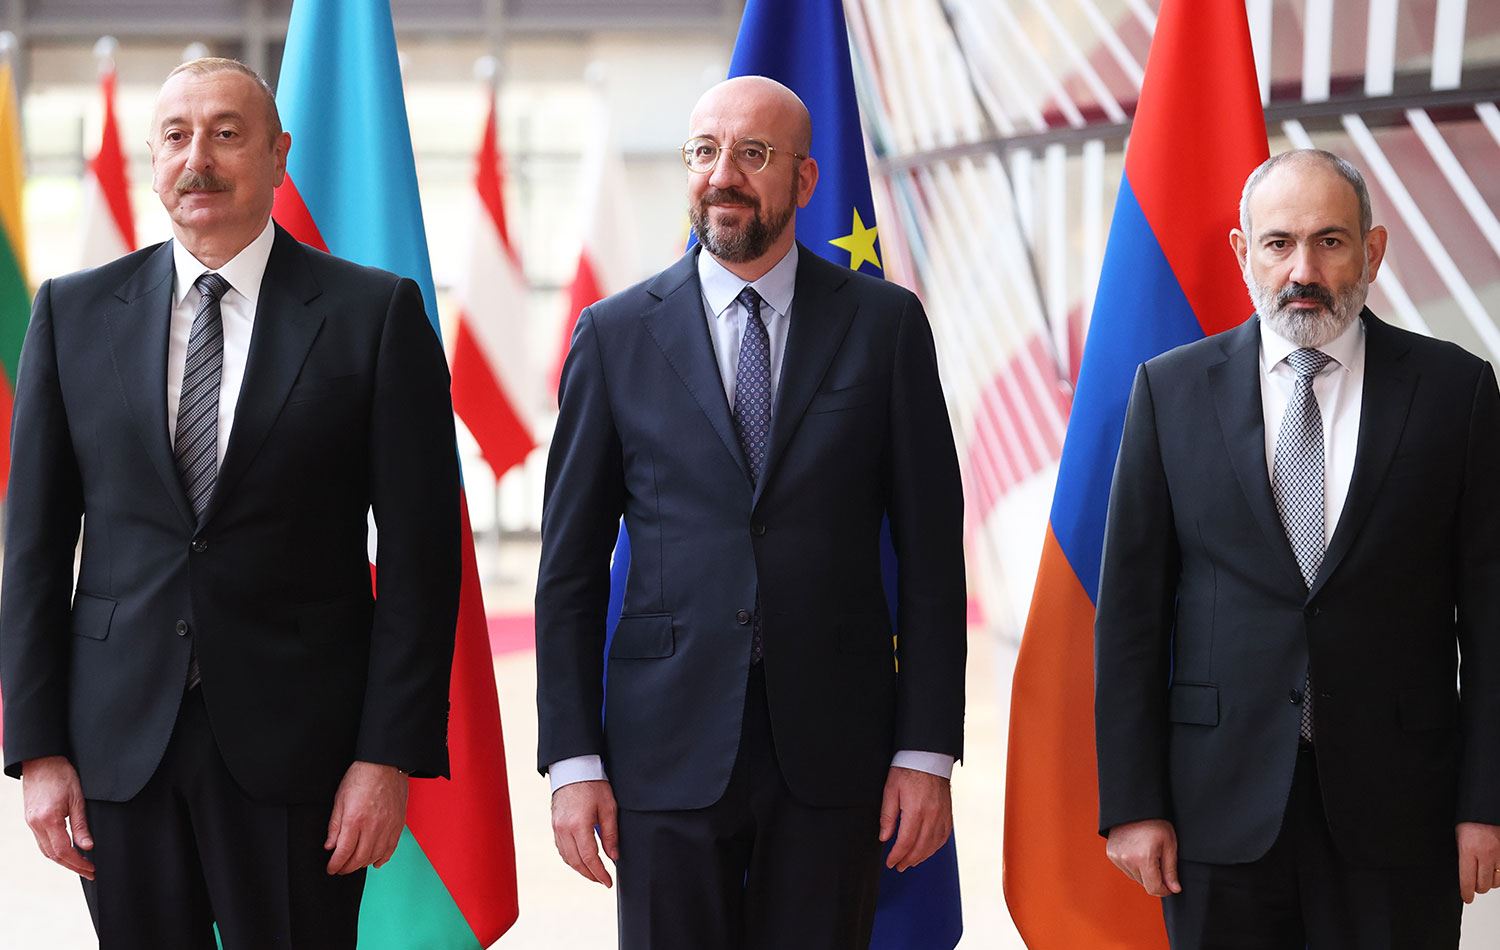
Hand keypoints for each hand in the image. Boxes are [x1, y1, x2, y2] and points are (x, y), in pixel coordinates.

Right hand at [21, 756, 94, 879]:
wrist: (41, 760)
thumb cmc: (62, 774)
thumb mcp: (77, 798)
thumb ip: (81, 825)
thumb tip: (88, 847)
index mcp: (49, 819)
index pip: (63, 851)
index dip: (78, 863)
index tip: (91, 869)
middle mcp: (36, 824)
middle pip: (53, 855)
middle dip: (72, 866)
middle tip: (89, 873)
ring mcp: (30, 822)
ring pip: (45, 850)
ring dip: (62, 861)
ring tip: (80, 865)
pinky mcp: (30, 819)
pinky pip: (41, 841)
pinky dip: (54, 850)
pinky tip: (66, 851)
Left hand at [324, 761, 407, 874]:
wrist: (385, 763)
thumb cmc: (362, 776)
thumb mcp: (340, 799)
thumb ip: (335, 825)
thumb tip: (330, 845)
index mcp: (355, 820)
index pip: (344, 852)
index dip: (335, 864)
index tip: (331, 868)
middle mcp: (373, 826)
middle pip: (360, 858)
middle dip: (347, 868)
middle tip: (340, 869)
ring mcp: (388, 826)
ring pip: (376, 856)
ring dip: (363, 864)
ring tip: (355, 864)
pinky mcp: (398, 824)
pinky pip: (391, 848)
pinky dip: (383, 858)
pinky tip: (376, 862)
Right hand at [551, 779, 618, 887]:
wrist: (573, 768)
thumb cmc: (593, 785)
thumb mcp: (608, 808)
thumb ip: (611, 834)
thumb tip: (614, 857)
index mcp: (579, 825)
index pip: (589, 858)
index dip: (599, 873)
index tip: (608, 882)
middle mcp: (564, 829)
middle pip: (576, 862)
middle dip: (590, 875)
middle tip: (603, 881)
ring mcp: (556, 828)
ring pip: (567, 858)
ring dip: (580, 869)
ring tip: (594, 873)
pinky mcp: (554, 825)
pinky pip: (561, 849)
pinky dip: (571, 858)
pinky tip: (581, 860)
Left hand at [879, 766, 952, 871]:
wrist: (928, 756)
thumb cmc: (907, 770)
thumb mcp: (890, 790)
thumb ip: (888, 816)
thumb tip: (885, 837)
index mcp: (915, 810)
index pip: (906, 842)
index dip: (897, 855)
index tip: (890, 862)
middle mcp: (931, 815)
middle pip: (921, 847)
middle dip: (908, 860)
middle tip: (899, 866)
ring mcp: (942, 815)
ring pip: (933, 845)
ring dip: (922, 857)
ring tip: (911, 862)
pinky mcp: (948, 813)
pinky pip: (943, 836)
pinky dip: (935, 847)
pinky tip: (927, 850)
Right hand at [1106, 819, 1180, 896]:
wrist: (1135, 807)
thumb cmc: (1155, 822)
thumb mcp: (1169, 844)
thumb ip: (1171, 870)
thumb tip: (1174, 889)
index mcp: (1144, 859)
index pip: (1154, 889)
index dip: (1164, 889)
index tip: (1170, 884)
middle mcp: (1127, 860)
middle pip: (1144, 883)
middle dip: (1154, 878)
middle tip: (1159, 860)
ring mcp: (1117, 857)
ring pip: (1134, 877)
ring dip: (1143, 872)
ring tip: (1147, 853)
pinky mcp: (1111, 853)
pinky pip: (1125, 868)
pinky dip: (1132, 865)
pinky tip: (1137, 851)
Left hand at [1458, 821, 1499, 902]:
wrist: (1486, 809)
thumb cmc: (1471, 821)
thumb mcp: (1459, 838)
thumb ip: (1462, 857)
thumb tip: (1462, 876)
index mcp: (1468, 850)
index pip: (1467, 880)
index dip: (1466, 893)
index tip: (1467, 898)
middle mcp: (1486, 854)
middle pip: (1483, 885)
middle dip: (1478, 887)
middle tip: (1474, 884)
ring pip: (1496, 882)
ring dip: (1490, 882)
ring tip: (1485, 874)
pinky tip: (1494, 870)